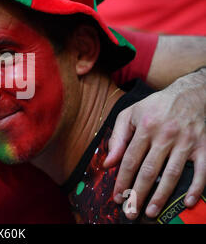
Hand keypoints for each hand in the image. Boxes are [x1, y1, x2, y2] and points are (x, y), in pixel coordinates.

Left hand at [104, 68, 205, 219]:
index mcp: (145, 128)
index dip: (122, 180)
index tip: (117, 196)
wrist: (190, 94)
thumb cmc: (156, 106)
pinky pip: (202, 171)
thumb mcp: (130, 114)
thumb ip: (117, 138)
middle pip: (149, 171)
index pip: (129, 160)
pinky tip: (188, 202)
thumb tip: (108, 163)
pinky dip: (196, 187)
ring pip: (172, 174)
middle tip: (131, 211)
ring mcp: (185, 142)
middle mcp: (165, 136)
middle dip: (138, 194)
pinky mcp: (203, 146)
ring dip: (162, 196)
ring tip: (151, 211)